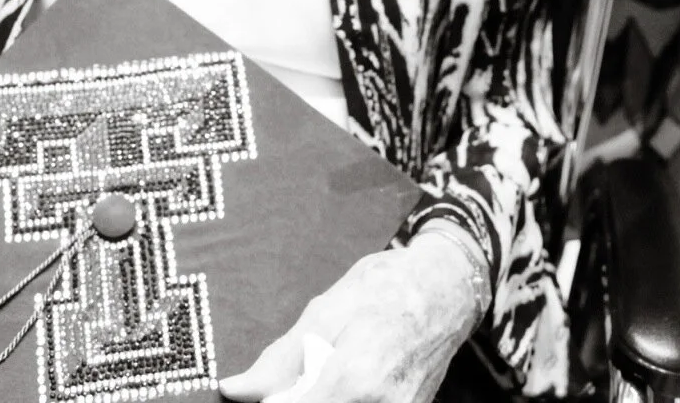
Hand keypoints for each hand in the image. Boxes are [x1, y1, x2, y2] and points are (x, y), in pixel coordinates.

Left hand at [218, 234, 484, 402]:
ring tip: (315, 376)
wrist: (447, 290)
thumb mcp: (325, 309)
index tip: (257, 394)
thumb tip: (232, 391)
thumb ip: (278, 360)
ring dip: (317, 395)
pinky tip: (337, 382)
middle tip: (282, 385)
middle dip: (291, 397)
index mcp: (355, 378)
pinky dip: (339, 397)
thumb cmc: (385, 288)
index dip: (270, 402)